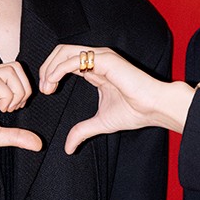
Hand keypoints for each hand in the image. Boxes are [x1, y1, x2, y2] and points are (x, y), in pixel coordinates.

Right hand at [0, 62, 41, 174]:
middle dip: (25, 89)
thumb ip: (16, 136)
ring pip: (9, 71)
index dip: (24, 88)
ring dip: (17, 92)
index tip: (17, 107)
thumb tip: (38, 144)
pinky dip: (8, 96)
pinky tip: (2, 110)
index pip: (14, 70)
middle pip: (15, 67)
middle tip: (15, 108)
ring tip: (8, 109)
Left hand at [39, 45, 193, 152]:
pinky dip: (59, 69)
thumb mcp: (100, 123)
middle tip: (44, 89)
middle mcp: (97, 59)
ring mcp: (101, 57)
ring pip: (64, 51)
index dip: (50, 74)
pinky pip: (74, 59)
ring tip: (48, 87)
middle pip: (60, 52)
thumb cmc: (135, 112)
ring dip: (50, 68)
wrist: (154, 108)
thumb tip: (68, 148)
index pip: (65, 62)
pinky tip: (54, 83)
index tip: (46, 92)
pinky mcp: (105, 60)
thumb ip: (82, 131)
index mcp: (95, 69)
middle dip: (46, 68)